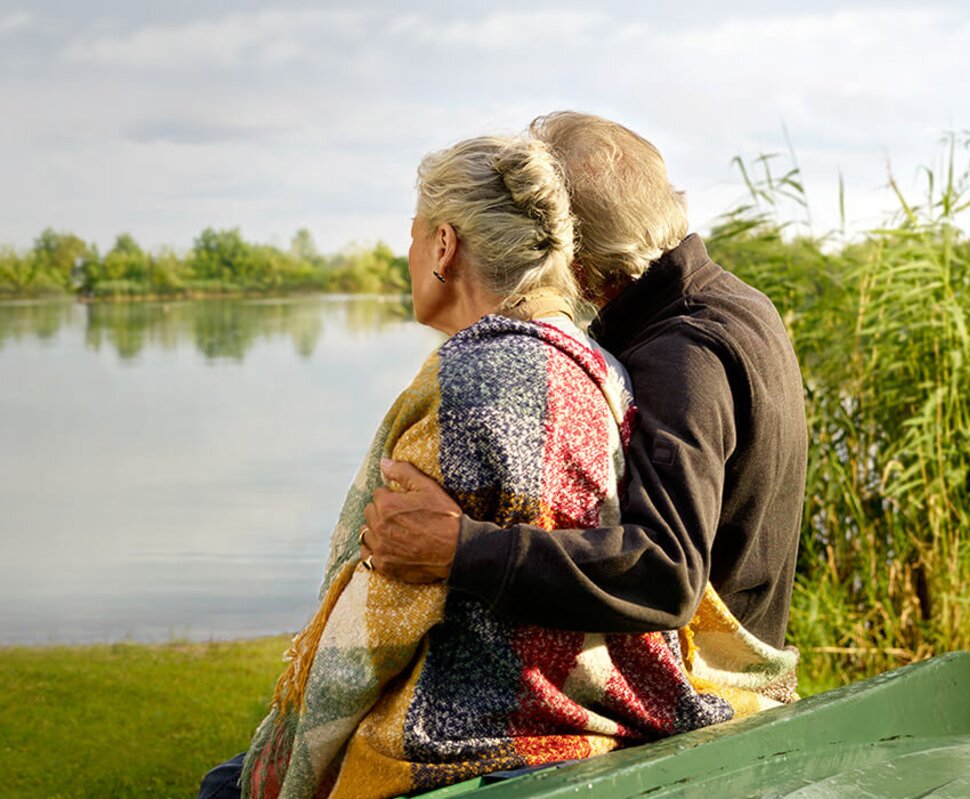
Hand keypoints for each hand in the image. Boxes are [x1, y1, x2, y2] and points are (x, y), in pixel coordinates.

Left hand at [360, 459, 461, 582]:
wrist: (458, 550)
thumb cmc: (445, 518)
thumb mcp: (428, 488)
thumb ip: (403, 472)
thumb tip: (383, 463)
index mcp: (387, 505)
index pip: (378, 494)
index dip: (393, 496)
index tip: (406, 503)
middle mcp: (379, 526)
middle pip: (370, 512)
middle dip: (382, 512)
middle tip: (402, 517)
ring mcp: (381, 547)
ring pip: (366, 533)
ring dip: (376, 530)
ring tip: (394, 531)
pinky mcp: (385, 565)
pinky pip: (367, 555)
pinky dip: (373, 550)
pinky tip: (387, 546)